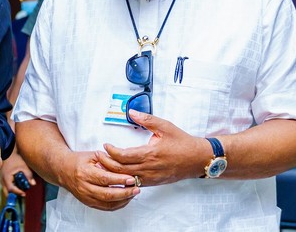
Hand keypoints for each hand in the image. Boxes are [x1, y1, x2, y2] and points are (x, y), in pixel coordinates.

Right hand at [0, 150, 35, 196]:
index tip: (24, 193)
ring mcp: (2, 178)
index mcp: (6, 177)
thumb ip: (29, 175)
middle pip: (7, 192)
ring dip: (13, 190)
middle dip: (14, 194)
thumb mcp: (23, 166)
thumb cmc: (16, 159)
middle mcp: (2, 179)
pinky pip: (6, 185)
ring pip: (6, 189)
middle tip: (22, 193)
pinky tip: (18, 183)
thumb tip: (33, 184)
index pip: (11, 189)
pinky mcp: (3, 177)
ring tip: (21, 188)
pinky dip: (12, 186)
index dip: (18, 192)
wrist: (8, 152)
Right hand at [57, 150, 138, 210]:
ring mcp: (85, 196)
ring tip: (133, 193)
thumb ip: (107, 160)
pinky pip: (105, 207)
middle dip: (124, 192)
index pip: (105, 179)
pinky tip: (125, 199)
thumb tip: (123, 166)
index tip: (132, 178)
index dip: (120, 179)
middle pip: (107, 194)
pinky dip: (117, 205)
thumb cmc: (79, 161)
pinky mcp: (88, 202)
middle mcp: (84, 187)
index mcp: (85, 173)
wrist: (63, 170)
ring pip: (107, 203)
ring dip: (123, 200)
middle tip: (136, 188)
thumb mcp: (92, 155)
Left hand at [95, 110, 210, 186]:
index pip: (123, 156)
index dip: (111, 152)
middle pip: (120, 170)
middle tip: (98, 156)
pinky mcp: (154, 182)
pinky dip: (123, 179)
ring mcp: (151, 178)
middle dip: (106, 163)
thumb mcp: (165, 126)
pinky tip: (117, 174)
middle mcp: (149, 168)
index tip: (105, 145)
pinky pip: (134, 183)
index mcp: (150, 154)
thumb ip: (147, 119)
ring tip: (103, 165)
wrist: (198, 159)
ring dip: (113, 173)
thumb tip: (131, 111)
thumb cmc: (182, 142)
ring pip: (126, 178)